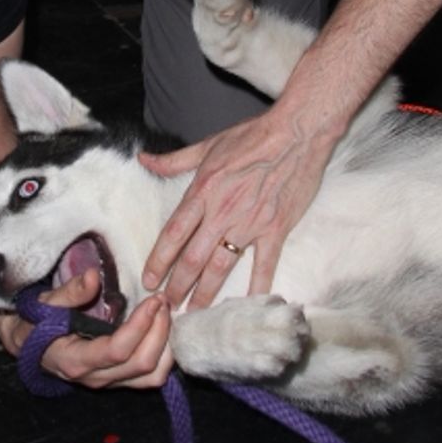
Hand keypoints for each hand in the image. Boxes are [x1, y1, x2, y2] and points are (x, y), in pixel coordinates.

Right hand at [0, 269, 173, 388]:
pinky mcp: (117, 381)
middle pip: (141, 365)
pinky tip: (162, 331)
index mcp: (75, 360)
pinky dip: (164, 356)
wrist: (27, 345)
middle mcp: (95, 378)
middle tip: (162, 300)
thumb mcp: (46, 303)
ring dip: (166, 346)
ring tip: (165, 313)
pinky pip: (149, 377)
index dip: (140, 326)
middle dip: (159, 331)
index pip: (117, 351)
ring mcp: (108, 383)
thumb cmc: (36, 321)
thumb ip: (70, 292)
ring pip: (151, 377)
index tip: (153, 299)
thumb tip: (94, 276)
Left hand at [139, 103, 336, 308]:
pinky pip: (264, 263)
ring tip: (195, 311)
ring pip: (221, 265)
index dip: (159, 259)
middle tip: (168, 305)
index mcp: (204, 190)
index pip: (174, 232)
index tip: (149, 279)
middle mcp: (223, 211)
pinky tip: (248, 304)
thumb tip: (144, 160)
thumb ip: (175, 160)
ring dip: (206, 291)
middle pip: (193, 257)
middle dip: (178, 284)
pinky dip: (256, 286)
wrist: (297, 131)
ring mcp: (250, 222)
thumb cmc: (253, 135)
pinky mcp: (276, 228)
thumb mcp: (209, 145)